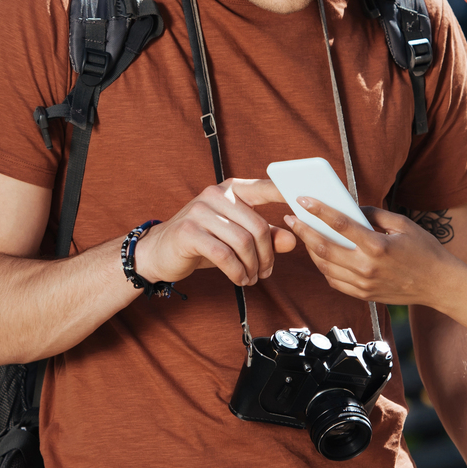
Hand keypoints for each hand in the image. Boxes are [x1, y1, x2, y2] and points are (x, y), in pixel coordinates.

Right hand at [131, 179, 295, 286]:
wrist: (160, 253)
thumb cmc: (203, 242)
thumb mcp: (237, 238)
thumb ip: (266, 236)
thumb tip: (293, 240)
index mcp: (231, 189)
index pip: (266, 188)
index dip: (287, 196)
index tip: (306, 208)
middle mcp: (216, 194)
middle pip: (257, 226)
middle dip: (267, 255)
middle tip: (266, 273)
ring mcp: (199, 210)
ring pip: (242, 242)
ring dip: (252, 267)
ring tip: (251, 278)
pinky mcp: (188, 231)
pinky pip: (224, 255)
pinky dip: (237, 272)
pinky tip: (240, 279)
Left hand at [288, 200, 460, 307]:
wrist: (440, 286)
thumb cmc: (425, 252)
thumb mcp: (404, 225)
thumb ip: (375, 215)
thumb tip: (351, 208)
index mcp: (378, 246)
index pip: (340, 225)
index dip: (319, 211)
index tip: (303, 200)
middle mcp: (367, 267)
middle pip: (325, 248)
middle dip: (304, 231)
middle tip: (292, 219)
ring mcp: (364, 284)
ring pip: (325, 266)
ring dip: (310, 249)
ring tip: (304, 235)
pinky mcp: (363, 295)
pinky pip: (334, 281)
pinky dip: (323, 267)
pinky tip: (320, 255)